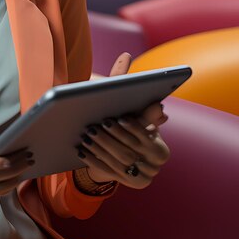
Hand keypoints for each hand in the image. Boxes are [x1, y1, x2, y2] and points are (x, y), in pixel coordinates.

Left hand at [78, 52, 170, 188]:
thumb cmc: (117, 120)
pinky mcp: (131, 182)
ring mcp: (145, 172)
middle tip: (94, 127)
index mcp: (158, 137)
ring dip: (102, 148)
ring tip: (85, 136)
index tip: (117, 118)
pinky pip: (111, 172)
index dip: (133, 125)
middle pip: (132, 148)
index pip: (148, 131)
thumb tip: (125, 55)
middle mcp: (156, 157)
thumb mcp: (121, 100)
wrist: (113, 154)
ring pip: (121, 162)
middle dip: (111, 136)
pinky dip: (95, 160)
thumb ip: (122, 80)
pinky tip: (80, 150)